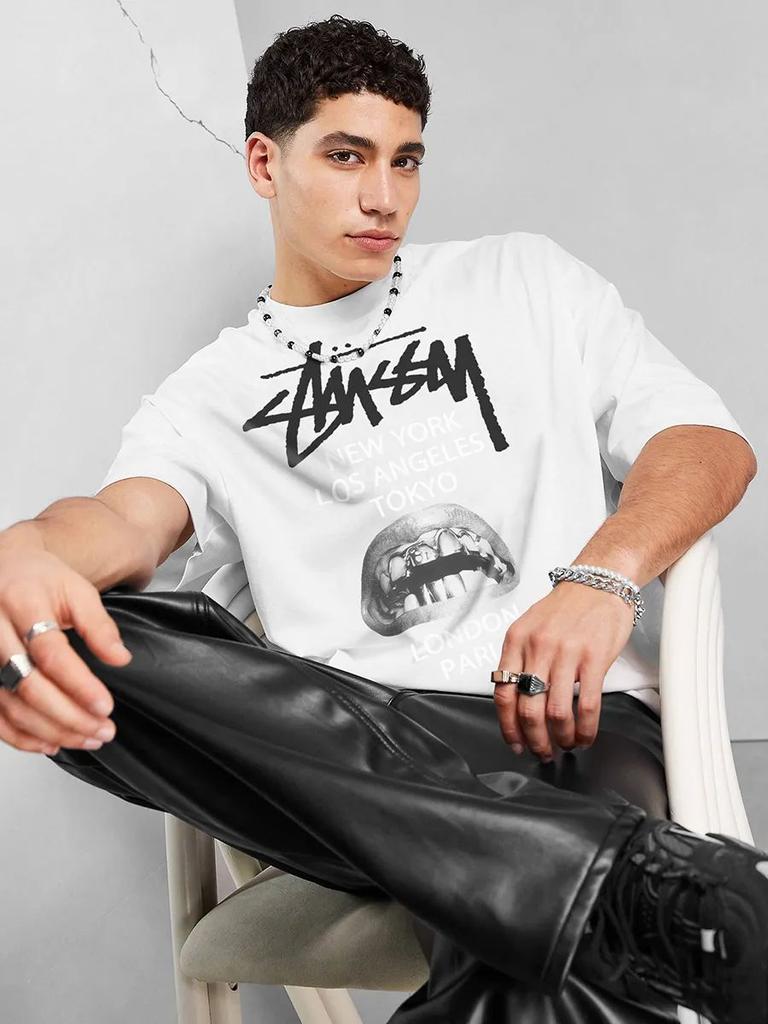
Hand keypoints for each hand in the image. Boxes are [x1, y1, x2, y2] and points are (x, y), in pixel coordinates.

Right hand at [0, 548, 131, 755]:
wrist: (5, 570)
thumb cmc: (39, 580)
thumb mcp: (76, 590)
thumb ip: (98, 625)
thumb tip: (120, 658)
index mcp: (22, 604)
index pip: (50, 653)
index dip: (79, 684)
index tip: (104, 705)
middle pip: (29, 685)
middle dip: (69, 715)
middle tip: (102, 729)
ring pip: (13, 705)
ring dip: (51, 730)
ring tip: (87, 738)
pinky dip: (22, 736)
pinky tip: (51, 743)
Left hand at [493, 581, 634, 761]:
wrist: (598, 582)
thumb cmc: (565, 608)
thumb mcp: (530, 627)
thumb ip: (520, 659)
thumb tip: (514, 700)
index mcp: (516, 641)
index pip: (503, 693)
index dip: (507, 726)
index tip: (515, 743)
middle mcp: (537, 647)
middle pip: (527, 709)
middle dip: (534, 740)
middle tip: (542, 752)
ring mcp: (566, 653)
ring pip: (556, 712)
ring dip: (561, 738)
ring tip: (566, 745)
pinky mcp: (593, 658)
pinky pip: (586, 705)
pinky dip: (585, 729)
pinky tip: (586, 735)